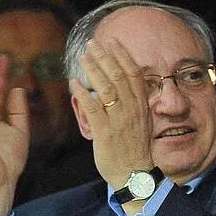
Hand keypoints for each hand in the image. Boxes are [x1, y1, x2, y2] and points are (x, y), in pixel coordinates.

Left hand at [68, 38, 154, 196]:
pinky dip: (83, 93)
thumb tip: (121, 87)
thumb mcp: (141, 122)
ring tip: (83, 56)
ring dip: (93, 69)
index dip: (123, 55)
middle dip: (105, 56)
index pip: (134, 74)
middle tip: (93, 43)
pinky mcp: (106, 132)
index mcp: (142, 106)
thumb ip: (132, 104)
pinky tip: (73, 82)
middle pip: (119, 76)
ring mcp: (119, 120)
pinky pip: (93, 108)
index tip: (113, 42)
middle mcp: (132, 109)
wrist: (134, 174)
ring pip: (106, 88)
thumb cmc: (135, 149)